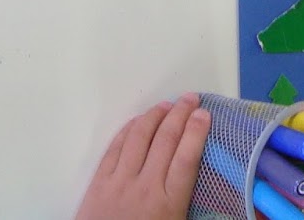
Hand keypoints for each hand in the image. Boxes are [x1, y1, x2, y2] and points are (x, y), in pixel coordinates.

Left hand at [74, 94, 210, 219]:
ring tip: (167, 104)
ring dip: (155, 116)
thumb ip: (188, 205)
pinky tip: (138, 121)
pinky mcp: (99, 183)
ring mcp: (120, 182)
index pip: (187, 157)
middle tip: (191, 98)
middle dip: (181, 114)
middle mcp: (146, 186)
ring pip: (139, 137)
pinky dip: (129, 130)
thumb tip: (204, 185)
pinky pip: (115, 148)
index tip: (204, 114)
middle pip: (166, 140)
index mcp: (170, 202)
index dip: (197, 131)